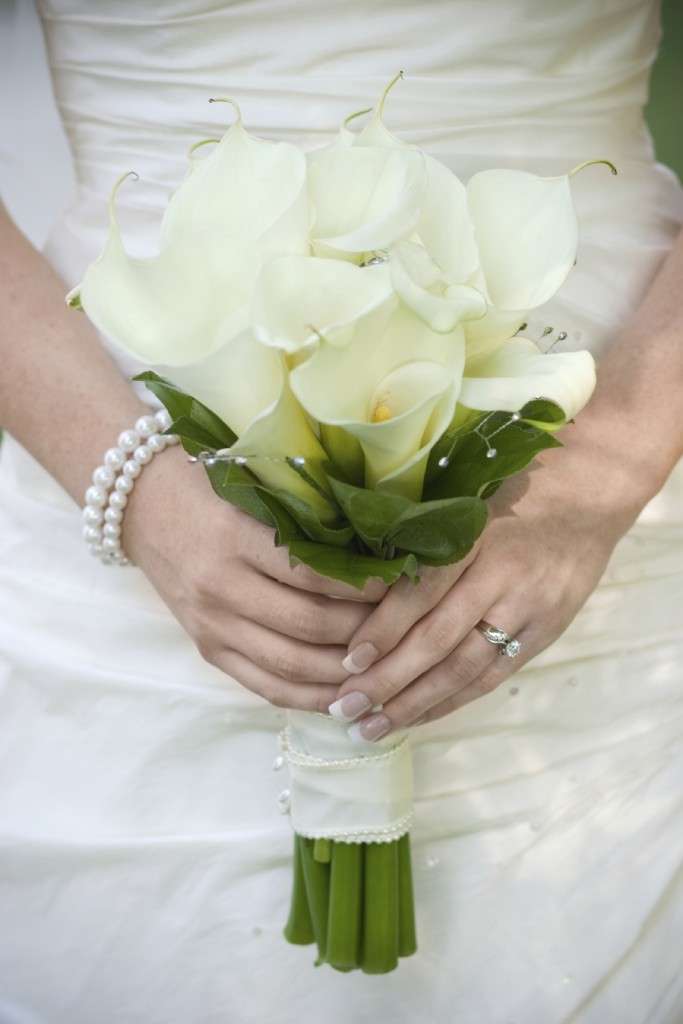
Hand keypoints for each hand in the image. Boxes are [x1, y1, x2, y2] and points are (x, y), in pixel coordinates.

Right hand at [123, 444, 384, 710]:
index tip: (403, 582)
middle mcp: (221, 587)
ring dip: (344, 672)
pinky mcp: (208, 650)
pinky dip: (310, 697)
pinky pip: (267, 687)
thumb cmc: (208, 489)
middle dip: (365, 632)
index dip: (365, 586)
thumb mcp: (252, 492)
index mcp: (235, 539)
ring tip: (385, 665)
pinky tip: (345, 694)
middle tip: (404, 627)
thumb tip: (377, 550)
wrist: (140, 507)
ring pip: (292, 665)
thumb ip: (304, 522)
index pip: (314, 575)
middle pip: (309, 626)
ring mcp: (212, 626)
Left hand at [329, 431, 648, 737]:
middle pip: (439, 639)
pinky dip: (452, 700)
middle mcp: (501, 576)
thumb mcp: (462, 500)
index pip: (423, 591)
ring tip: (373, 727)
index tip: (348, 660)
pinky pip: (492, 676)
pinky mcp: (543, 633)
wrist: (586, 499)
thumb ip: (418, 539)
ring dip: (416, 702)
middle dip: (389, 679)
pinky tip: (417, 717)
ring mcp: (527, 609)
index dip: (384, 628)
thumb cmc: (509, 491)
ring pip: (465, 667)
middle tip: (346, 707)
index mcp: (474, 536)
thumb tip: (354, 582)